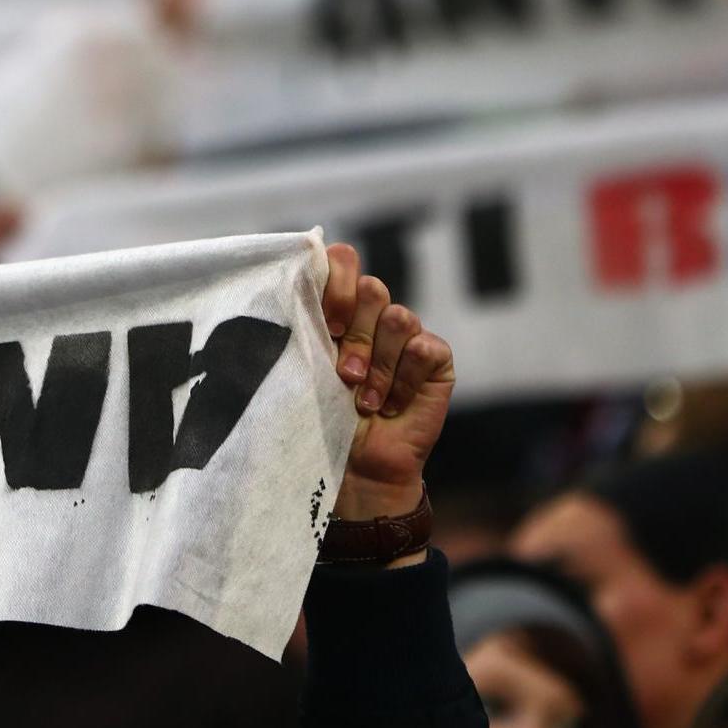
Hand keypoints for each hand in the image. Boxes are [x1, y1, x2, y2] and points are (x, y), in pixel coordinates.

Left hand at [320, 243, 455, 523]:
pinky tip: (391, 406)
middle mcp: (373, 316)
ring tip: (364, 401)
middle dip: (354, 335)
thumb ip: (305, 322)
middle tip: (344, 375)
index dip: (336, 285)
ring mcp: (406, 336)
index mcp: (337, 308)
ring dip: (378, 365)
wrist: (355, 467)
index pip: (342, 260)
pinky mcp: (435, 359)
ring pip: (399, 317)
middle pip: (372, 288)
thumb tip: (293, 280)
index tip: (326, 325)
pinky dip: (404, 380)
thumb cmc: (321, 416)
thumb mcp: (306, 364)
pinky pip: (424, 347)